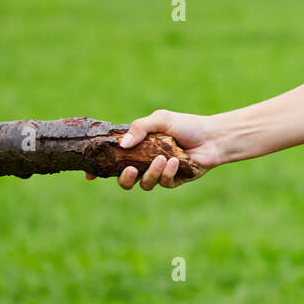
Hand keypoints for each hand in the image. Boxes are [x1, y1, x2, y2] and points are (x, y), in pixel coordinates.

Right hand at [85, 109, 220, 189]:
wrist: (213, 137)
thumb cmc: (187, 125)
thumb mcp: (160, 119)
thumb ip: (140, 128)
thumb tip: (123, 145)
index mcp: (138, 146)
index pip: (115, 158)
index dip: (100, 168)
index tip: (90, 175)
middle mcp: (145, 161)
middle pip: (125, 179)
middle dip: (124, 178)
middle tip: (130, 170)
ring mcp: (159, 173)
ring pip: (143, 184)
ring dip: (150, 174)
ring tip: (161, 160)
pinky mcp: (174, 181)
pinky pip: (164, 184)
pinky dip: (167, 173)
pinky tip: (174, 162)